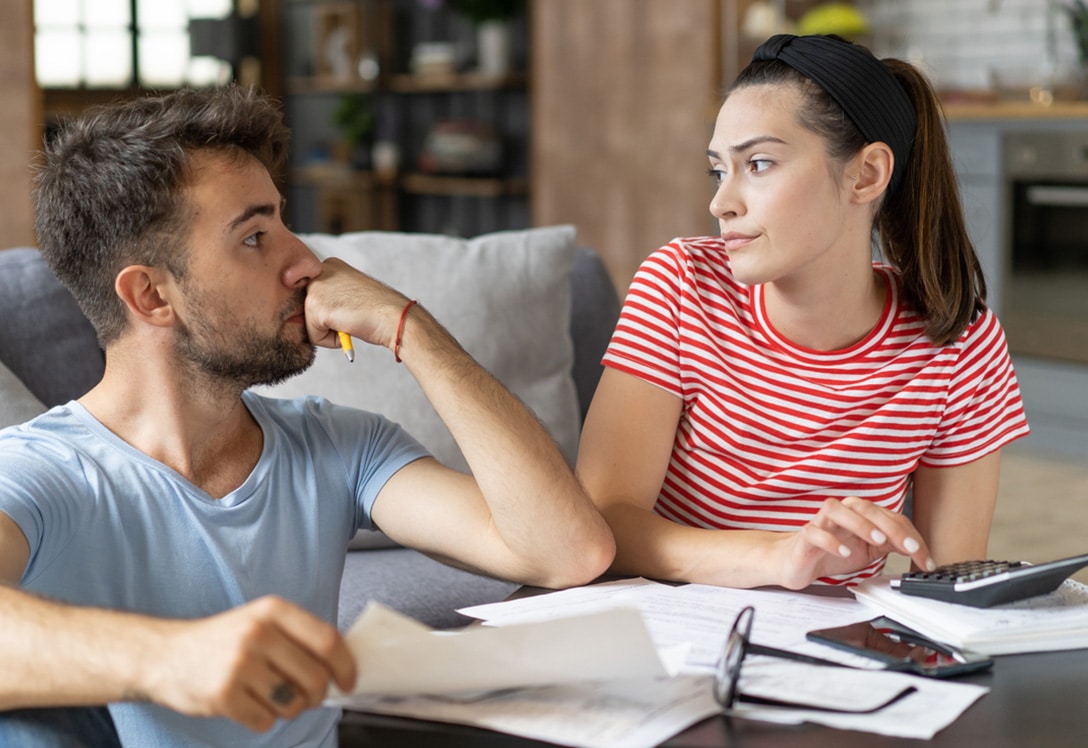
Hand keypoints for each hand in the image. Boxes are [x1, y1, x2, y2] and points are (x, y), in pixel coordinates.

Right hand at [141, 596, 355, 732]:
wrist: (164, 655)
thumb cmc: (222, 641)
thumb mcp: (260, 622)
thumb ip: (298, 638)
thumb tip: (340, 669)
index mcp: (273, 610)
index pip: (328, 640)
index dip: (345, 666)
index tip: (349, 682)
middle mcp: (257, 633)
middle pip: (315, 677)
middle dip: (318, 696)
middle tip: (307, 698)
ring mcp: (239, 664)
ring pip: (292, 704)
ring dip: (288, 709)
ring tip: (269, 697)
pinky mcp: (222, 695)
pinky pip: (264, 721)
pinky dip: (261, 720)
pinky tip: (246, 704)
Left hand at [303, 257, 407, 352]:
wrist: (394, 315)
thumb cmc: (380, 310)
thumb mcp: (351, 295)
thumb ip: (331, 298)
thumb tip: (308, 316)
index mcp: (330, 265)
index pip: (316, 298)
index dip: (334, 311)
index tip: (353, 308)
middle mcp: (319, 272)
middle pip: (309, 310)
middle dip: (329, 320)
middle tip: (353, 314)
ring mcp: (315, 288)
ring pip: (310, 324)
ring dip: (331, 331)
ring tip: (352, 320)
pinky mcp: (314, 307)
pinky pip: (313, 337)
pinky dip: (331, 340)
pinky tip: (349, 326)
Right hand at [777, 497, 934, 588]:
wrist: (795, 561)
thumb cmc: (829, 552)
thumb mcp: (868, 551)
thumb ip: (889, 544)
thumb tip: (917, 547)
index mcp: (859, 514)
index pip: (889, 518)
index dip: (910, 536)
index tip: (925, 559)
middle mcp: (840, 512)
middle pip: (866, 508)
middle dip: (891, 527)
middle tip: (909, 548)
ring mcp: (820, 522)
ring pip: (837, 510)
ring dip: (860, 524)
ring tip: (877, 541)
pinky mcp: (804, 536)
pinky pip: (814, 532)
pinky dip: (830, 540)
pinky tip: (843, 552)